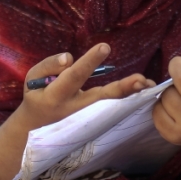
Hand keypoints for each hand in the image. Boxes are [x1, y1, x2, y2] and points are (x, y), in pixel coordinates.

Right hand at [0, 43, 153, 179]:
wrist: (34, 132)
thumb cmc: (37, 97)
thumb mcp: (33, 79)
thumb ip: (50, 65)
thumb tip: (70, 58)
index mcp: (56, 96)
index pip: (74, 76)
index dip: (89, 62)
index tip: (105, 47)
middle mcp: (75, 110)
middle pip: (101, 98)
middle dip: (121, 88)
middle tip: (140, 79)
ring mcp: (86, 120)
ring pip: (111, 107)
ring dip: (130, 95)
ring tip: (147, 84)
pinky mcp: (94, 123)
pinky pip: (113, 111)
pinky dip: (129, 101)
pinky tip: (144, 91)